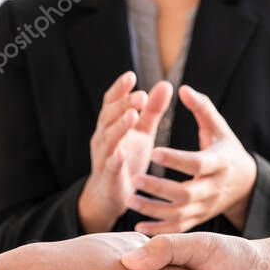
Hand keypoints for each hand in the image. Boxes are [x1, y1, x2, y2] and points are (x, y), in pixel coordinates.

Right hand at [79, 72, 172, 232]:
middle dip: (123, 104)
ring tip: (132, 116)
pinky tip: (121, 154)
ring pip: (108, 138)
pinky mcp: (108, 176)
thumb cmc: (128, 157)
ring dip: (119, 126)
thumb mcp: (142, 132)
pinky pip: (110, 166)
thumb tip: (166, 83)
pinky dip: (114, 159)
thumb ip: (152, 110)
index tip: (132, 76)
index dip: (120, 89)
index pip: (111, 101)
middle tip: (140, 97)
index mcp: (111, 123)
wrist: (111, 193)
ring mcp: (104, 156)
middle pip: (109, 116)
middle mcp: (103, 136)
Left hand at [127, 85, 257, 234]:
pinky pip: (177, 229)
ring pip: (179, 214)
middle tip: (135, 179)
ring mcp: (205, 207)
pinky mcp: (198, 219)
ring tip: (129, 200)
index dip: (175, 159)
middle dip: (159, 189)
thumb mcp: (219, 128)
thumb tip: (182, 88)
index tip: (152, 151)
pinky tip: (138, 225)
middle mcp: (212, 188)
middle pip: (186, 193)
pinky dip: (158, 230)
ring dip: (153, 210)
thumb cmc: (226, 150)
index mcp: (219, 163)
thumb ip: (202, 108)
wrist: (245, 184)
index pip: (196, 163)